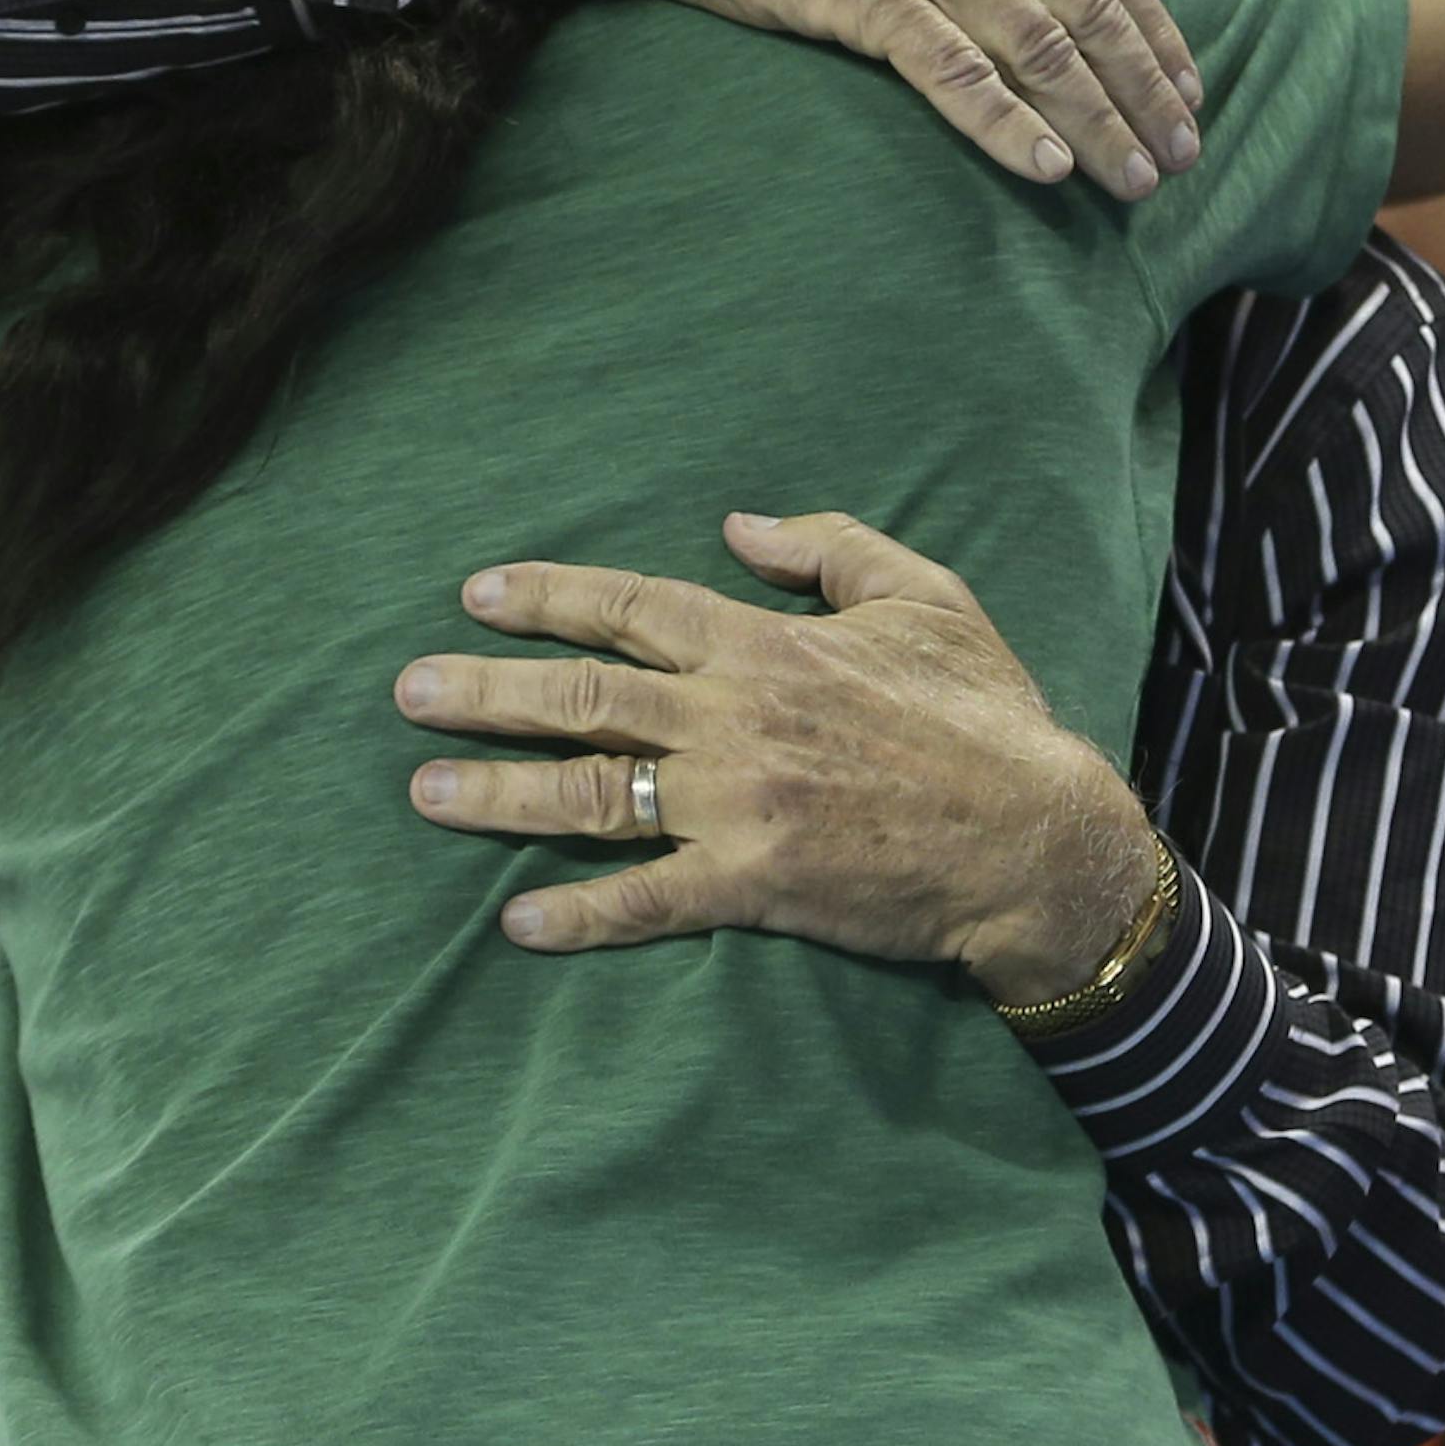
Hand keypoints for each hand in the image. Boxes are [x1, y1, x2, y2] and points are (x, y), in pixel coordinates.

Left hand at [394, 508, 1162, 994]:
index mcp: (767, 645)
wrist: (1036, 838)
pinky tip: (518, 922)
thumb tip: (739, 523)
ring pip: (592, 794)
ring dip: (500, 794)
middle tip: (408, 691)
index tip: (478, 594)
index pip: (630, 607)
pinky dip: (579, 914)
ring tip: (425, 793)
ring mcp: (736, 806)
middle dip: (485, 691)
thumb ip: (829, 548)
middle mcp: (734, 720)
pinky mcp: (753, 887)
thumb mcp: (926, 596)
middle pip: (583, 696)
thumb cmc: (987, 715)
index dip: (548, 598)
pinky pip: (646, 900)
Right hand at [475, 0, 1202, 194]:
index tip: (1189, 92)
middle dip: (1146, 92)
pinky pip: (953, 73)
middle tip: (1182, 158)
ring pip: (1039, 47)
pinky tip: (1045, 170)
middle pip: (1089, 11)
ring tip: (1133, 181)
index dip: (1156, 32)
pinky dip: (1006, 124)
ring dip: (1097, 121)